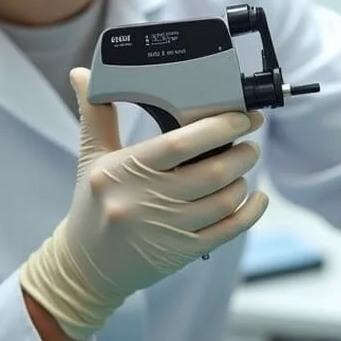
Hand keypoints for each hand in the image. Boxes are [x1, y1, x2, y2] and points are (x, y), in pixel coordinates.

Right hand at [20, 68, 268, 340]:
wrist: (86, 267)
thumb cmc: (92, 205)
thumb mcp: (92, 158)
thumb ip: (96, 115)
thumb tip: (83, 73)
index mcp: (123, 170)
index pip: (180, 143)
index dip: (219, 126)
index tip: (242, 116)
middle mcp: (145, 201)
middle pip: (212, 172)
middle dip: (242, 153)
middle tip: (250, 141)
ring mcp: (166, 230)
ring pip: (225, 200)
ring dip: (244, 180)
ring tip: (245, 165)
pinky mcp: (183, 252)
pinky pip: (229, 230)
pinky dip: (251, 212)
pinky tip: (257, 198)